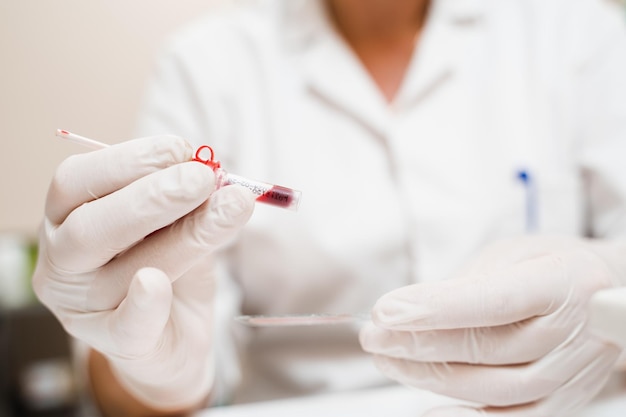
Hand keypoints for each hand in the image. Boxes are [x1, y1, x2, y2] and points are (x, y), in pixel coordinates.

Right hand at [32, 136, 254, 409]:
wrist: (172, 332)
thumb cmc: (166, 262)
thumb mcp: (176, 222)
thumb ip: (187, 202)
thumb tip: (219, 176)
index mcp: (66, 218)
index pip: (76, 181)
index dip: (129, 160)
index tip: (181, 149)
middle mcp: (63, 261)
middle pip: (91, 227)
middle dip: (153, 197)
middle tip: (203, 178)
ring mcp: (83, 308)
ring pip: (122, 270)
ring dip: (183, 236)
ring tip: (230, 209)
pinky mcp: (116, 345)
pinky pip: (126, 326)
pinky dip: (145, 303)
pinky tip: (156, 283)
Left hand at [360, 236, 622, 416]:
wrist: (603, 294)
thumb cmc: (550, 267)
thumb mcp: (512, 253)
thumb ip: (468, 282)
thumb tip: (410, 311)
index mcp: (564, 282)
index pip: (493, 301)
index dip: (435, 308)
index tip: (386, 311)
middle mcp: (573, 333)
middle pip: (487, 348)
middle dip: (418, 343)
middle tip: (374, 334)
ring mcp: (570, 374)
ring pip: (492, 388)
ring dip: (429, 377)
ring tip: (388, 359)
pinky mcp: (562, 402)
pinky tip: (426, 406)